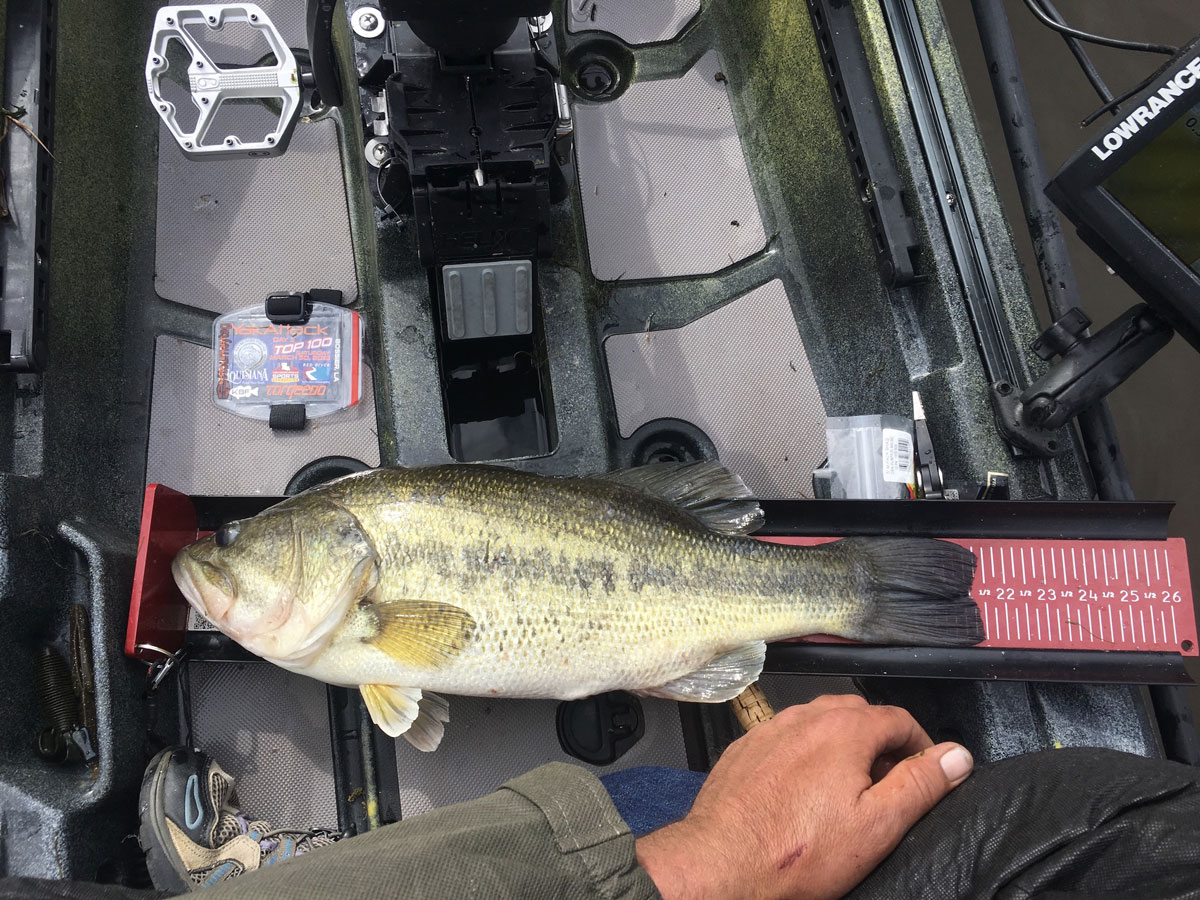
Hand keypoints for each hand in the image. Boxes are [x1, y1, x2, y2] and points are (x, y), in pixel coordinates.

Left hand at [636, 694, 973, 899]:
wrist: (722, 863)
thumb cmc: (799, 850)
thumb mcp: (878, 825)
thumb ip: (920, 784)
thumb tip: (957, 755)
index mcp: (844, 728)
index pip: (898, 719)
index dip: (921, 746)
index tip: (927, 774)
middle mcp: (804, 716)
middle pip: (858, 714)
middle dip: (881, 742)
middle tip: (889, 784)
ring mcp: (769, 729)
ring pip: (818, 722)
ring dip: (842, 744)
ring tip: (848, 788)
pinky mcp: (744, 748)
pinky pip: (785, 738)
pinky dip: (804, 753)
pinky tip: (802, 789)